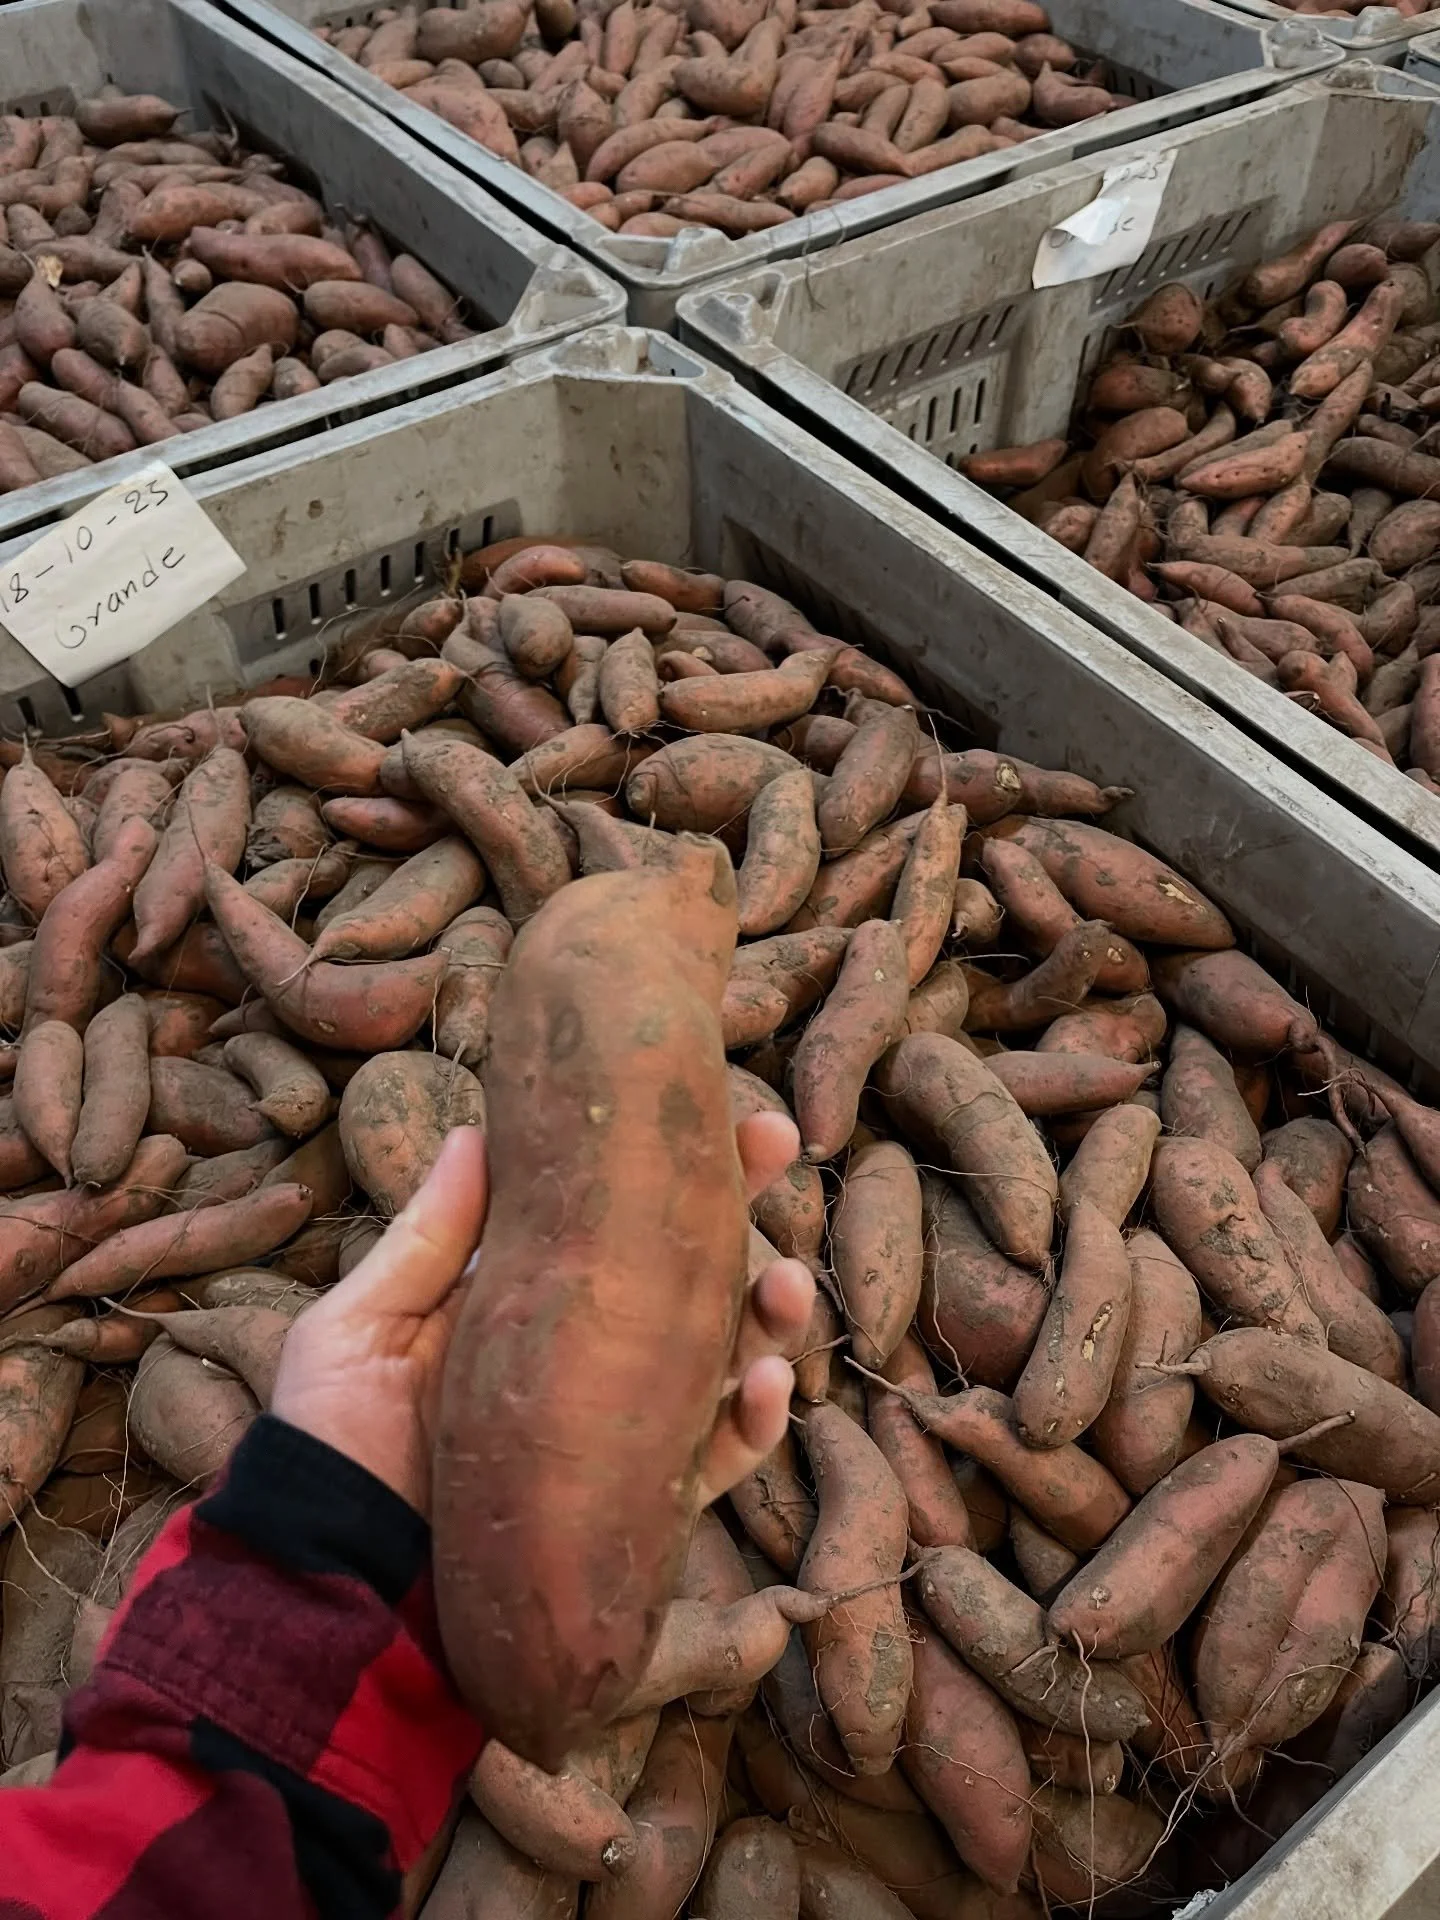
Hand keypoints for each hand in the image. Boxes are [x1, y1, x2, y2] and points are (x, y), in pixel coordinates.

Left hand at [271, 1116, 814, 1518]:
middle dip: (741, 1214)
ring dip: (767, 1317)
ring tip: (784, 1283)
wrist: (327, 1579)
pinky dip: (751, 1428)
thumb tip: (478, 1127)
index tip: (716, 1108)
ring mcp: (611, 1434)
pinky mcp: (629, 1509)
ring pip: (719, 1363)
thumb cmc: (330, 1446)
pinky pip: (710, 1464)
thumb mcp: (361, 1327)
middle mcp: (580, 1364)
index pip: (610, 1223)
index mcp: (522, 1307)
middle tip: (775, 1151)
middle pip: (683, 1281)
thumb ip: (429, 1240)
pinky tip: (767, 1388)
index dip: (666, 1168)